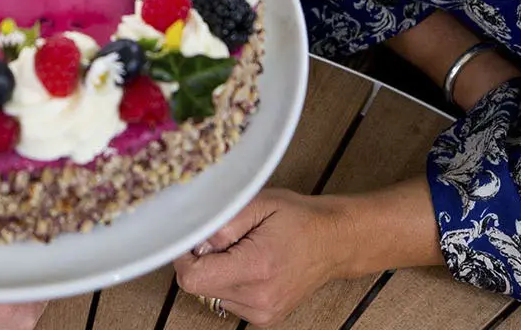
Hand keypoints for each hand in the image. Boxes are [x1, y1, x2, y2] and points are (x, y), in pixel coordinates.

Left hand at [173, 189, 340, 326]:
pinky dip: (232, 283)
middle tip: (229, 241)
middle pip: (199, 286)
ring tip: (245, 252)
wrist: (335, 242)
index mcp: (255, 268)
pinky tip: (252, 266)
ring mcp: (263, 312)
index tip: (196, 240)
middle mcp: (258, 298)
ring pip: (212, 294)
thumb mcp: (259, 203)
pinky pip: (229, 300)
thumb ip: (222, 221)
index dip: (185, 256)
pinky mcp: (264, 318)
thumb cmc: (300, 219)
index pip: (192, 278)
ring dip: (219, 273)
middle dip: (204, 261)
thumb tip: (195, 239)